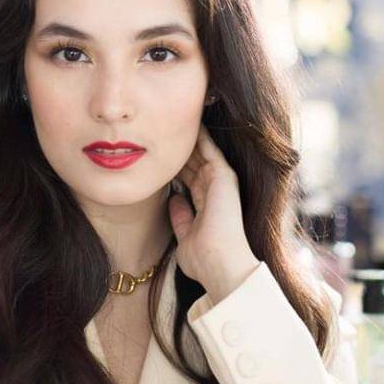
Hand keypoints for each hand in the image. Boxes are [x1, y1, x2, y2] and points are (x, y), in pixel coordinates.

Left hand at [167, 126, 257, 301]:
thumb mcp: (185, 236)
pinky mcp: (223, 175)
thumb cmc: (203, 259)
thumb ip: (180, 217)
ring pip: (200, 153)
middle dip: (178, 148)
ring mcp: (220, 182)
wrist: (219, 264)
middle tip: (162, 129)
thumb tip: (173, 199)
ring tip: (172, 119)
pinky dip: (200, 135)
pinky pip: (209, 149)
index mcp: (207, 205)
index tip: (159, 154)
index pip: (189, 179)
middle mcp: (215, 191)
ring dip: (187, 138)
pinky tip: (189, 122)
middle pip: (193, 163)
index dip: (174, 166)